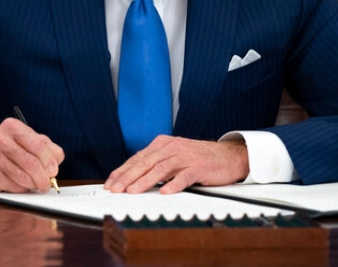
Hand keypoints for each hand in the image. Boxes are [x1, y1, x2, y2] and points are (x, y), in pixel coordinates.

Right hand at [0, 118, 63, 192]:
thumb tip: (55, 165)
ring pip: (23, 178)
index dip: (49, 160)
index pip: (37, 145)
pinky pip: (13, 187)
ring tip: (34, 184)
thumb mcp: (30, 141)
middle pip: (31, 163)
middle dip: (43, 177)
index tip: (53, 171)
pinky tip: (20, 184)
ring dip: (33, 185)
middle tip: (47, 184)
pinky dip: (21, 189)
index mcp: (12, 126)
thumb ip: (48, 148)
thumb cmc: (12, 149)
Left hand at [104, 136, 248, 193]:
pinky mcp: (199, 167)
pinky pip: (184, 176)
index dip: (122, 171)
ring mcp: (185, 156)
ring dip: (145, 181)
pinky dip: (174, 185)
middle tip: (115, 189)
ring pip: (160, 169)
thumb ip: (156, 164)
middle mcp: (171, 148)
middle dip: (127, 177)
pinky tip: (165, 192)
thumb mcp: (173, 156)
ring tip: (132, 191)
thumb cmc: (198, 159)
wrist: (227, 156)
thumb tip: (132, 178)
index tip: (110, 184)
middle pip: (145, 163)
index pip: (137, 158)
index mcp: (162, 144)